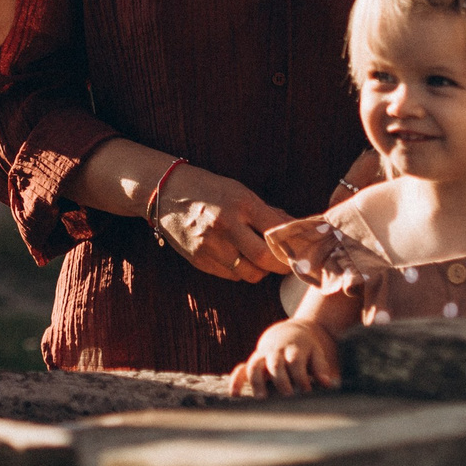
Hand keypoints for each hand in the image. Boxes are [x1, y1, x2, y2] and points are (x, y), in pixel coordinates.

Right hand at [155, 165, 292, 283]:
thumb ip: (267, 213)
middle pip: (264, 259)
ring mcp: (210, 245)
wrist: (165, 192)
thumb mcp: (240, 192)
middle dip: (280, 266)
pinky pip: (230, 276)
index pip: (276, 233)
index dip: (292, 247)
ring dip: (260, 270)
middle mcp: (226, 225)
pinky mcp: (199, 260)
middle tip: (286, 264)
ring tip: (259, 259)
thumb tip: (296, 229)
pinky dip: (240, 271)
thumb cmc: (209, 189)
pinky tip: (237, 257)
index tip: (300, 252)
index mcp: (240, 203)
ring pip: (249, 273)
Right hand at [227, 317, 341, 396]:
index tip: (307, 391)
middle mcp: (276, 351)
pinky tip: (235, 395)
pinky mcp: (253, 362)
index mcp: (294, 348)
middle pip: (275, 363)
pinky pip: (241, 369)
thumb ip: (321, 368)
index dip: (300, 376)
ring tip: (261, 399)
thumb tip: (328, 384)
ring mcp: (262, 356)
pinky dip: (236, 380)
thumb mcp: (317, 354)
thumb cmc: (307, 349)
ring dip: (257, 381)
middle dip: (280, 379)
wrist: (291, 331)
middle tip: (287, 395)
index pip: (295, 362)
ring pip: (256, 365)